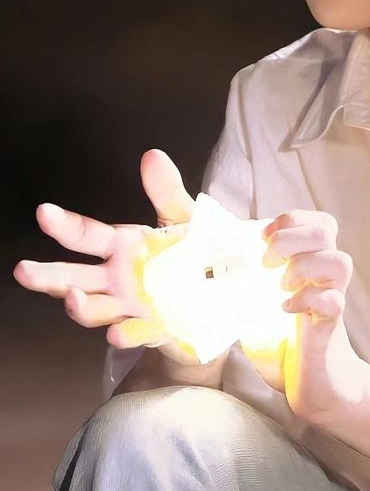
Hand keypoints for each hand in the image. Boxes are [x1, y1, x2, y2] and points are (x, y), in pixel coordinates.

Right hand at [13, 149, 199, 364]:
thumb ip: (166, 192)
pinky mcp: (153, 330)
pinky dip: (127, 334)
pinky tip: (118, 333)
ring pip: (95, 310)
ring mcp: (130, 307)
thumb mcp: (184, 218)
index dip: (64, 225)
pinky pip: (136, 334)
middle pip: (74, 279)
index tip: (44, 212)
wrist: (224, 294)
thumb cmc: (193, 252)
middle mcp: (117, 279)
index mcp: (121, 247)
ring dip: (81, 307)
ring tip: (72, 299)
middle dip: (48, 276)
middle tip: (24, 270)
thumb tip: (152, 155)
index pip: (85, 236)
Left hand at [255, 210, 366, 425]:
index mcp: (311, 265)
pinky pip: (332, 300)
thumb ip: (245, 286)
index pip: (318, 222)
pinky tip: (287, 310)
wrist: (317, 389)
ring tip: (280, 286)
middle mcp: (325, 277)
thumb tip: (205, 273)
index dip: (291, 219)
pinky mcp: (331, 326)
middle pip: (327, 230)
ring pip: (339, 261)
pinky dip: (307, 299)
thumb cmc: (285, 346)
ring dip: (303, 266)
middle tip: (267, 262)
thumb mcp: (258, 308)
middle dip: (290, 237)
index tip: (264, 238)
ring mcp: (332, 299)